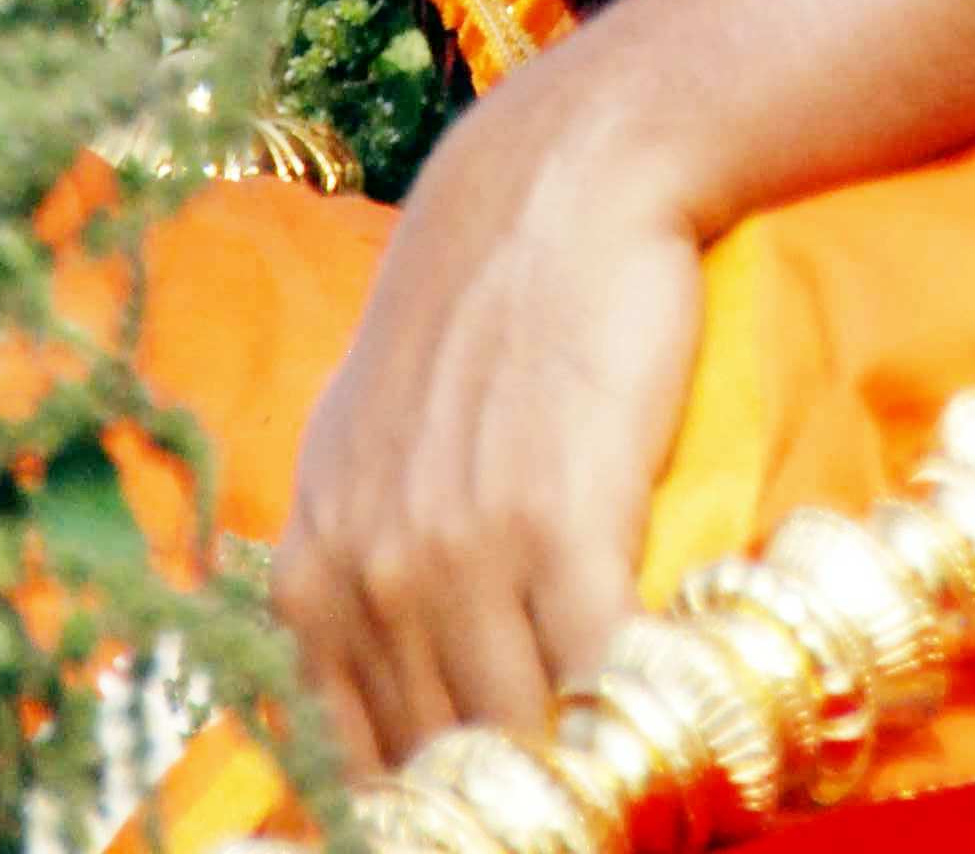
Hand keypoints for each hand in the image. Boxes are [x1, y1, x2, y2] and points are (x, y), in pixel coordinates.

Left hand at [271, 56, 704, 774]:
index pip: (358, 772)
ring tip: (630, 783)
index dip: (433, 814)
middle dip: (507, 804)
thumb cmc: (475, 316)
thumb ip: (357, 570)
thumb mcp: (366, 447)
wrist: (556, 183)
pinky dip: (631, 720)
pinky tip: (665, 726)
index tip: (491, 818)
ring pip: (519, 744)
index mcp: (310, 577)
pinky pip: (596, 681)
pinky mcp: (563, 527)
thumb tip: (368, 707)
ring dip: (577, 778)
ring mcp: (461, 557)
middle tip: (571, 809)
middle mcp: (370, 580)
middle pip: (441, 772)